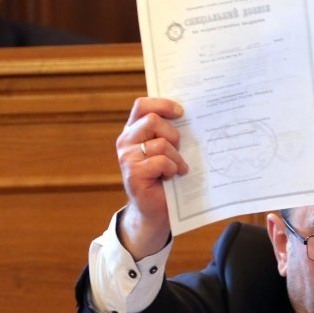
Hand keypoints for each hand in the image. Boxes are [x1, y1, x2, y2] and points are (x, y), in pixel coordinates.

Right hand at [115, 97, 187, 258]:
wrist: (155, 208)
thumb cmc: (164, 176)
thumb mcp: (166, 149)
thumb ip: (168, 131)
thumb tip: (187, 114)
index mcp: (133, 130)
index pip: (142, 106)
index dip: (162, 104)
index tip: (180, 112)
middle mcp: (126, 141)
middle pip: (153, 120)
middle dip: (173, 135)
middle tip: (178, 150)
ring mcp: (127, 157)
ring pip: (160, 144)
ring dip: (176, 157)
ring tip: (176, 168)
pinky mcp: (133, 173)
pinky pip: (161, 161)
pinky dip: (172, 169)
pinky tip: (172, 176)